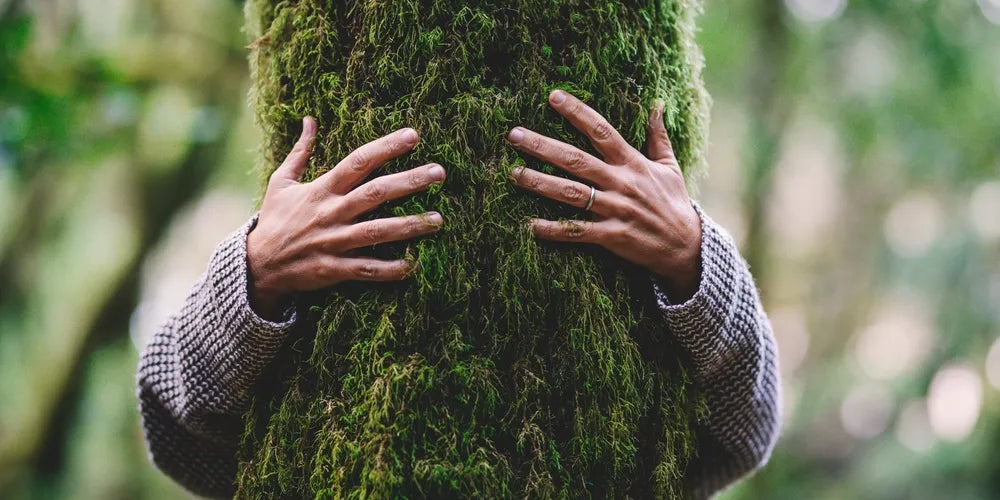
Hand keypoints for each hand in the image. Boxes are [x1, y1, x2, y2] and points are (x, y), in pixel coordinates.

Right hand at [247, 117, 445, 318]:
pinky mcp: (333, 269)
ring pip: (377, 232)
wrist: (258, 265)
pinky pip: (366, 269)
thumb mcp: (282, 182)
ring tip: (438, 219)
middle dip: (409, 181)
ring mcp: (334, 242)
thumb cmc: (275, 220)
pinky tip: (413, 265)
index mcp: (322, 190)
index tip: (413, 136)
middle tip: (440, 172)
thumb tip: (310, 119)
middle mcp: (331, 213)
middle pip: (376, 193)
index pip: (358, 162)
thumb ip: (300, 151)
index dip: (385, 147)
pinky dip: (389, 269)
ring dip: (409, 225)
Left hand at [506, 90, 702, 300]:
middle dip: (544, 146)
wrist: (686, 246)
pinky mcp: (612, 236)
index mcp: (633, 163)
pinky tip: (531, 225)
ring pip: (572, 194)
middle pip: (577, 160)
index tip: (553, 96)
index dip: (577, 112)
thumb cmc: (674, 203)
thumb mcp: (669, 166)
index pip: (601, 131)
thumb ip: (658, 136)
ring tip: (514, 173)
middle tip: (515, 135)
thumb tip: (656, 103)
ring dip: (541, 183)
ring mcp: (616, 210)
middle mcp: (622, 183)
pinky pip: (578, 231)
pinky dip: (555, 230)